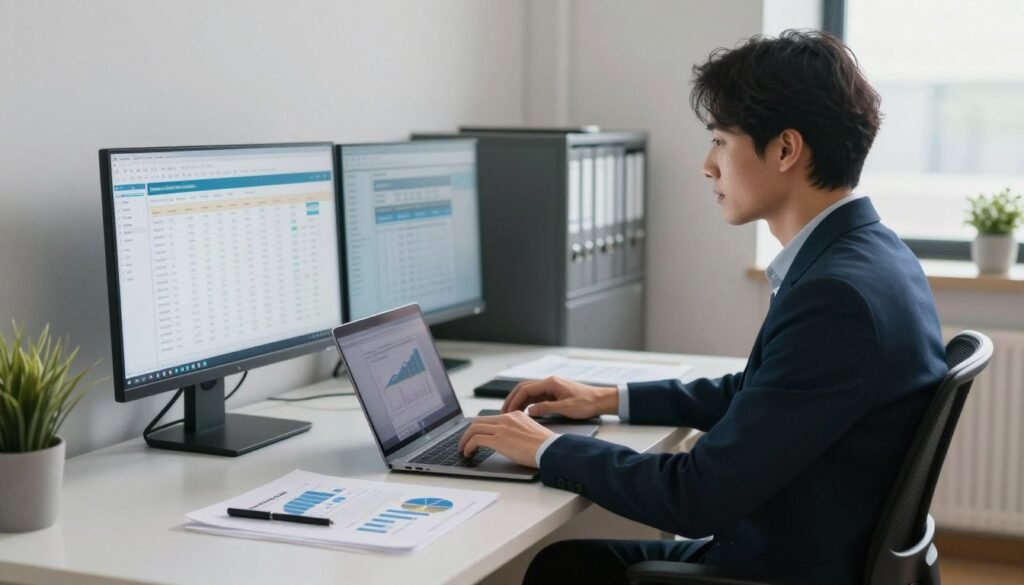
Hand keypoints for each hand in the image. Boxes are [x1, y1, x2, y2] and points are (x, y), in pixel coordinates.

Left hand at [458, 411, 554, 467]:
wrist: (550, 449)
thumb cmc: (545, 446)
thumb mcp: (530, 432)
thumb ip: (518, 432)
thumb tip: (509, 441)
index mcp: (515, 415)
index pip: (491, 418)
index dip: (480, 427)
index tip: (476, 436)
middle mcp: (507, 418)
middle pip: (479, 421)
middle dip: (469, 432)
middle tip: (465, 442)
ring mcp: (502, 428)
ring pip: (474, 428)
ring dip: (465, 439)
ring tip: (463, 449)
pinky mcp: (498, 439)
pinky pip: (476, 440)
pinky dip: (468, 446)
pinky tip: (468, 453)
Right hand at [501, 376, 617, 419]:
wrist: (601, 400)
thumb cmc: (587, 403)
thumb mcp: (566, 408)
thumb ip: (546, 408)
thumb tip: (530, 411)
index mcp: (550, 383)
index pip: (525, 389)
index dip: (513, 400)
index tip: (506, 410)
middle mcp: (549, 382)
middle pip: (524, 389)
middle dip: (512, 400)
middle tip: (503, 412)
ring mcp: (551, 387)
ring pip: (529, 393)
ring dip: (519, 402)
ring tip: (510, 414)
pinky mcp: (554, 393)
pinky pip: (536, 397)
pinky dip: (528, 404)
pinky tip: (524, 413)